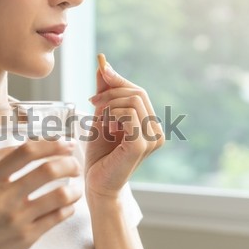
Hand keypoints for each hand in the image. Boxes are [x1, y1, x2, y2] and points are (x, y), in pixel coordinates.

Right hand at [0, 140, 80, 248]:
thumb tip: (30, 144)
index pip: (26, 151)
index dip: (51, 144)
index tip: (65, 144)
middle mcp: (2, 196)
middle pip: (47, 170)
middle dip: (69, 164)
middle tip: (75, 166)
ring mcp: (16, 218)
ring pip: (59, 195)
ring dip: (74, 189)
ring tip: (75, 189)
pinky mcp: (26, 237)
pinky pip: (58, 216)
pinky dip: (68, 208)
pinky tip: (67, 206)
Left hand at [85, 54, 163, 198]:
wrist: (96, 184)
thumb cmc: (99, 155)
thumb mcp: (101, 118)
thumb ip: (105, 94)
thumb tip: (103, 65)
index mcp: (149, 125)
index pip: (138, 92)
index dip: (118, 79)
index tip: (101, 71)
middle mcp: (156, 131)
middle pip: (136, 93)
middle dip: (110, 92)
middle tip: (92, 101)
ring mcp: (153, 138)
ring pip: (132, 101)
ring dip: (109, 104)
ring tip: (100, 120)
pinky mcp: (142, 144)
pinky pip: (128, 114)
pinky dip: (112, 114)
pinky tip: (105, 127)